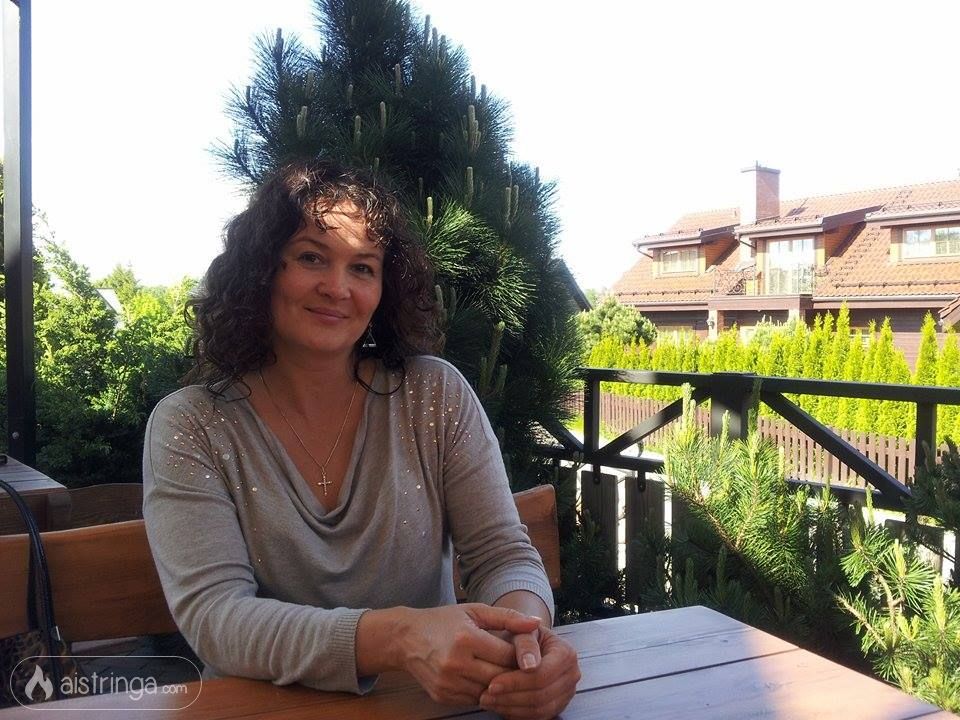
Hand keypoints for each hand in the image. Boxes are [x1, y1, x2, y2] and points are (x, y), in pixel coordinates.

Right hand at [397, 604, 541, 705]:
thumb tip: (537, 622)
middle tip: (521, 666)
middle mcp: (456, 664)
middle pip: (500, 677)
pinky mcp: (442, 696)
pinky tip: (486, 680)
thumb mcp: (475, 611)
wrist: (406, 639)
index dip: (521, 655)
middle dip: (514, 673)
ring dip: (500, 685)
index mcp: (466, 639)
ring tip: (506, 673)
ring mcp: (448, 683)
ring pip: (489, 693)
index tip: (526, 651)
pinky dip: (484, 692)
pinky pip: (474, 700)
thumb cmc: (444, 621)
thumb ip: (508, 617)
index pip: (507, 656)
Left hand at [479, 626, 579, 719]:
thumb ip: (525, 643)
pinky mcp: (557, 706)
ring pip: (539, 710)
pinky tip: (499, 705)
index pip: (541, 675)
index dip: (516, 682)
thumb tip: (529, 665)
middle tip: (484, 696)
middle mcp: (571, 675)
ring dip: (510, 708)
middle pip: (541, 695)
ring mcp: (566, 693)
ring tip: (487, 701)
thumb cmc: (523, 635)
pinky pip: (538, 717)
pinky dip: (516, 714)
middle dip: (510, 697)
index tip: (492, 683)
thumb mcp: (522, 631)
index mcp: (566, 653)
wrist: (529, 644)